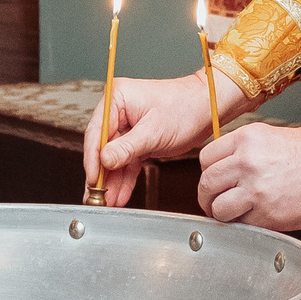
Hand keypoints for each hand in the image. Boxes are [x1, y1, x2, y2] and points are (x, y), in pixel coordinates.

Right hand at [91, 73, 251, 206]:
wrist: (208, 109)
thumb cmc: (186, 107)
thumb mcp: (154, 130)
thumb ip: (127, 147)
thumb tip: (104, 160)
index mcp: (117, 98)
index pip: (96, 132)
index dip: (92, 158)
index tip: (93, 178)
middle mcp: (118, 111)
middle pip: (102, 147)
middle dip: (102, 174)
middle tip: (97, 196)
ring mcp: (127, 126)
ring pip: (113, 158)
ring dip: (112, 181)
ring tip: (108, 201)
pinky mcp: (138, 140)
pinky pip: (127, 162)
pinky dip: (125, 178)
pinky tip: (120, 194)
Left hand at [196, 123, 300, 231]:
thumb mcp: (273, 137)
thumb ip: (245, 151)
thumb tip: (226, 168)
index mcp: (247, 139)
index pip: (206, 157)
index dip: (208, 172)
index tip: (214, 180)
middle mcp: (246, 162)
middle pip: (207, 183)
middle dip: (207, 196)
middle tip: (214, 202)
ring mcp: (255, 189)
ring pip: (217, 208)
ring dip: (221, 214)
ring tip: (232, 214)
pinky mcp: (266, 214)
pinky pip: (240, 224)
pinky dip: (242, 224)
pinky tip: (254, 218)